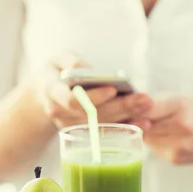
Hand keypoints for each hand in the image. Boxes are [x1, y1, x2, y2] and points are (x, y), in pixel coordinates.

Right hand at [36, 52, 152, 129]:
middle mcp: (59, 112)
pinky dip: (125, 126)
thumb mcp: (59, 58)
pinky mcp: (81, 132)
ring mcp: (70, 125)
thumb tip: (91, 71)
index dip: (93, 97)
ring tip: (148, 106)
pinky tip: (144, 121)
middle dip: (120, 107)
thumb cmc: (57, 71)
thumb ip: (73, 62)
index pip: (72, 100)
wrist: (44, 92)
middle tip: (144, 99)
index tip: (113, 89)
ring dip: (126, 117)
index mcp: (52, 91)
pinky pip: (105, 131)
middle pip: (92, 115)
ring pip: (100, 125)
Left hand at [133, 94, 192, 163]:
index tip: (124, 106)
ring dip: (144, 131)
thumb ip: (157, 102)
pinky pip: (154, 148)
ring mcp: (178, 144)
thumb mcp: (184, 99)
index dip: (132, 108)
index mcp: (181, 105)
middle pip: (142, 124)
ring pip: (145, 137)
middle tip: (126, 115)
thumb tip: (127, 103)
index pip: (147, 107)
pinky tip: (168, 136)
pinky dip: (155, 142)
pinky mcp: (175, 158)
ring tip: (155, 124)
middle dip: (133, 120)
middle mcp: (180, 125)